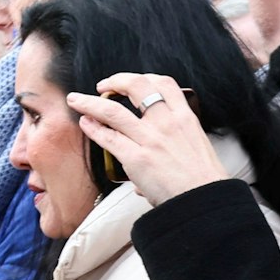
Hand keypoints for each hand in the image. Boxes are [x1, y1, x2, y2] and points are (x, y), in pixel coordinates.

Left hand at [66, 74, 231, 206]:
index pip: (165, 84)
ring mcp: (150, 140)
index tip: (132, 81)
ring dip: (89, 102)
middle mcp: (167, 123)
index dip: (145, 77)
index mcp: (185, 118)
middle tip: (102, 86)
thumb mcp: (197, 150)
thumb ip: (174, 147)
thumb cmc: (203, 182)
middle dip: (116, 80)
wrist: (203, 201)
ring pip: (112, 111)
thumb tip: (147, 170)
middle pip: (137, 87)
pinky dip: (93, 128)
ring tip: (75, 100)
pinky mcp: (136, 159)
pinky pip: (108, 138)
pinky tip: (85, 123)